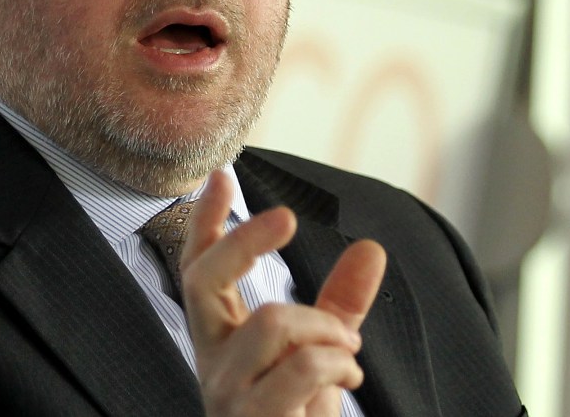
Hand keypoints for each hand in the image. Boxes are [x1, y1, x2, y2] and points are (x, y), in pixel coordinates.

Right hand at [182, 171, 386, 416]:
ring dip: (326, 328)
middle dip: (246, 240)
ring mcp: (226, 396)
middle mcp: (211, 363)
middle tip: (287, 217)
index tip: (220, 175)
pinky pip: (300, 370)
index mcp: (221, 340)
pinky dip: (336, 366)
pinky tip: (345, 382)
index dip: (206, 223)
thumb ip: (341, 306)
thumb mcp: (325, 355)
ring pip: (271, 322)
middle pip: (203, 279)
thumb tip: (371, 249)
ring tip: (346, 353)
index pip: (198, 269)